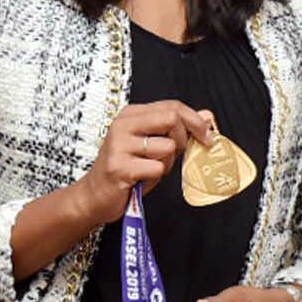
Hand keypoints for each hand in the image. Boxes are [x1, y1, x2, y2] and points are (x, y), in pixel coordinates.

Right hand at [73, 101, 216, 224]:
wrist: (95, 196)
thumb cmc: (126, 170)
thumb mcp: (152, 144)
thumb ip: (177, 130)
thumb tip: (207, 117)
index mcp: (130, 115)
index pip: (172, 106)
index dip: (195, 121)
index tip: (207, 135)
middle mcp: (123, 125)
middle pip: (172, 119)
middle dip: (182, 140)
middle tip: (175, 155)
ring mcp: (119, 145)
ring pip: (167, 147)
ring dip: (166, 164)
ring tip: (150, 169)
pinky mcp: (119, 167)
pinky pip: (157, 168)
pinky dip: (155, 177)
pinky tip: (141, 179)